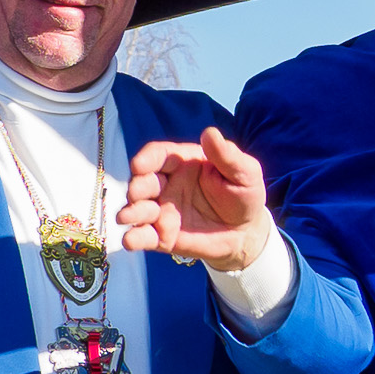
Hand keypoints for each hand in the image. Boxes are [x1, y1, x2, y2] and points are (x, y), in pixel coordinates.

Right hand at [122, 126, 272, 269]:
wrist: (246, 233)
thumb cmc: (244, 195)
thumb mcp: (245, 172)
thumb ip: (227, 155)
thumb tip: (210, 133)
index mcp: (183, 163)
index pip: (158, 155)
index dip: (147, 158)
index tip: (140, 165)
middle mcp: (167, 185)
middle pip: (143, 181)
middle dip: (136, 186)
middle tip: (137, 193)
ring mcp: (162, 211)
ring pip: (138, 208)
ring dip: (131, 211)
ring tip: (128, 217)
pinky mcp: (162, 236)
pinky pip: (143, 236)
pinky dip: (133, 238)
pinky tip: (130, 240)